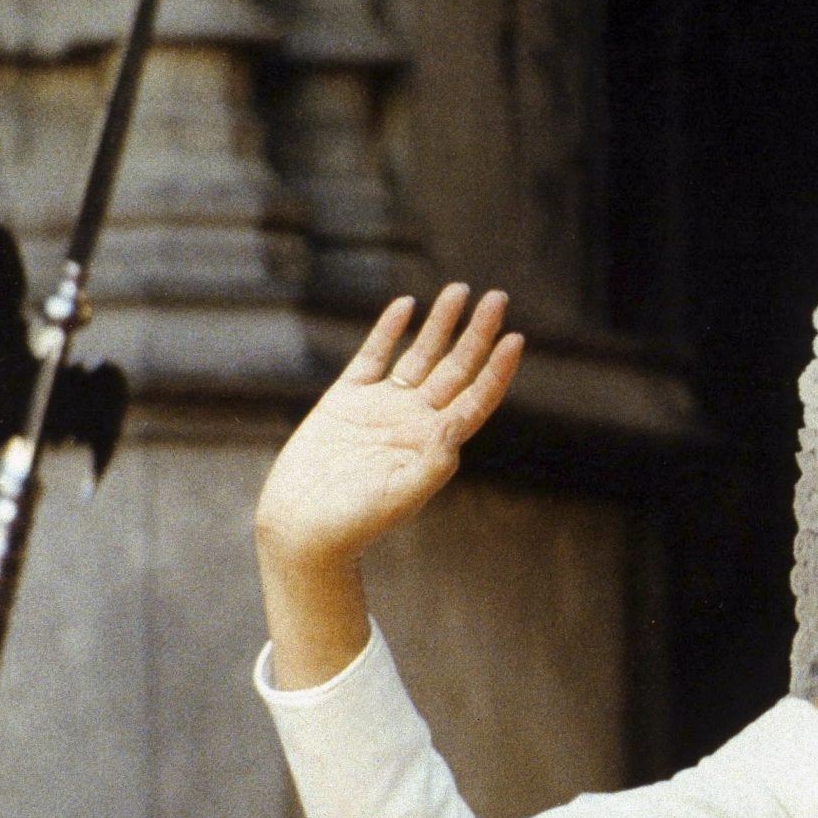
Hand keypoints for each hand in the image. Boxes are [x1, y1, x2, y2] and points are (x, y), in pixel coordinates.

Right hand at [255, 285, 524, 572]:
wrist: (302, 528)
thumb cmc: (354, 523)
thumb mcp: (398, 495)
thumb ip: (430, 463)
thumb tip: (456, 428)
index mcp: (435, 444)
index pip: (476, 398)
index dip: (497, 369)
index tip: (515, 337)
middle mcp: (415, 421)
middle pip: (455, 368)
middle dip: (477, 333)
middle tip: (498, 297)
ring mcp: (382, 407)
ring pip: (419, 355)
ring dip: (439, 324)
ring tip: (460, 289)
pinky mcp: (346, 400)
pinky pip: (372, 356)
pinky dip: (388, 330)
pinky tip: (405, 305)